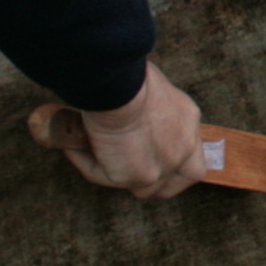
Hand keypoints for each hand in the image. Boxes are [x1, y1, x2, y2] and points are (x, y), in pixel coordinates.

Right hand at [26, 61, 206, 200]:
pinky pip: (104, 177)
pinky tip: (74, 148)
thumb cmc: (131, 77)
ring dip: (118, 175)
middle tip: (127, 170)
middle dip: (153, 184)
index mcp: (188, 124)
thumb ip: (149, 107)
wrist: (121, 88)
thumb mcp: (153, 87)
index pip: (191, 159)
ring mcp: (160, 167)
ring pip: (141, 189)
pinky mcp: (134, 177)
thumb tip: (127, 109)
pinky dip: (87, 163)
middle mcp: (181, 150)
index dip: (174, 166)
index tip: (153, 158)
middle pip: (173, 184)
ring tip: (94, 154)